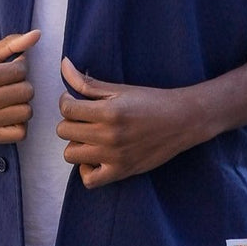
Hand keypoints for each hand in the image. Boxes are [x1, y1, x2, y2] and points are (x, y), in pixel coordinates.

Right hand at [0, 30, 40, 143]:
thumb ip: (10, 44)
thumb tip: (37, 34)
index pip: (20, 71)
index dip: (19, 67)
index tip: (10, 68)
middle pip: (26, 92)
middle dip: (22, 85)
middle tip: (10, 84)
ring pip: (26, 112)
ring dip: (22, 104)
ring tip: (10, 99)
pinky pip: (20, 133)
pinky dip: (19, 124)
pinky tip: (9, 115)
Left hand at [56, 58, 204, 187]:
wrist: (182, 121)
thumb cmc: (151, 101)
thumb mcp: (120, 88)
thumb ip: (87, 82)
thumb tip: (64, 65)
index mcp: (108, 111)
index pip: (66, 108)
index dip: (66, 101)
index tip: (74, 100)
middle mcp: (109, 135)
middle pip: (64, 131)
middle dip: (70, 121)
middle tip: (84, 117)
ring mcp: (114, 156)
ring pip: (70, 154)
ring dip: (76, 144)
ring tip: (89, 136)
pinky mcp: (121, 172)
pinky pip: (89, 180)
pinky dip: (87, 170)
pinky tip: (95, 157)